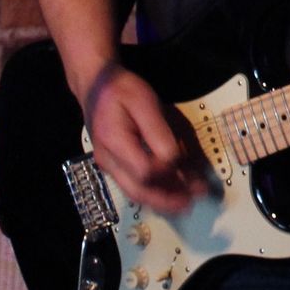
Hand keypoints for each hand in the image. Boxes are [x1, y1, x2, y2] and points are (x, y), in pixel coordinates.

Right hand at [85, 64, 208, 214]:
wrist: (95, 87)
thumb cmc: (121, 90)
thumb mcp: (144, 101)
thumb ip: (158, 131)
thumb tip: (174, 160)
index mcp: (114, 141)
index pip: (144, 170)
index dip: (168, 173)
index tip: (189, 170)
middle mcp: (108, 161)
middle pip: (138, 191)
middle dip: (168, 200)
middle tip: (193, 201)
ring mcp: (108, 167)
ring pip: (134, 194)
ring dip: (161, 202)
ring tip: (186, 202)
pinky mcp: (113, 167)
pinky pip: (132, 187)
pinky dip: (152, 193)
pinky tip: (170, 193)